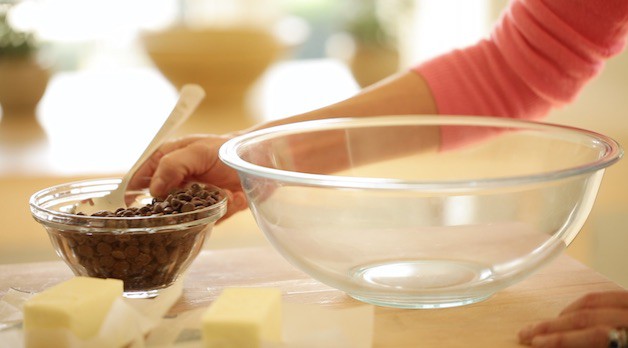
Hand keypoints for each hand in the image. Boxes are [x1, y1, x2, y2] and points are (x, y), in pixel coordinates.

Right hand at [128, 134, 248, 220]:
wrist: (259, 158)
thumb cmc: (226, 149)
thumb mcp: (197, 152)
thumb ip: (172, 166)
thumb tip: (153, 190)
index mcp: (165, 161)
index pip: (138, 181)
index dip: (133, 197)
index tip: (138, 211)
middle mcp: (176, 181)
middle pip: (160, 206)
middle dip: (180, 208)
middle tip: (202, 197)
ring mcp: (192, 197)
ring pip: (185, 217)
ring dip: (208, 208)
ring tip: (228, 192)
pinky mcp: (210, 210)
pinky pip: (208, 220)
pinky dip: (224, 211)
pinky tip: (237, 196)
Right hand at [518, 291, 627, 346]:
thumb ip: (592, 344)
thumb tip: (557, 345)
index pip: (594, 333)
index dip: (561, 339)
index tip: (537, 343)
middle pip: (586, 315)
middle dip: (552, 325)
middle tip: (527, 332)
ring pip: (591, 300)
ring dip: (563, 314)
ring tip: (545, 324)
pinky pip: (603, 295)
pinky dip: (581, 304)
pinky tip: (569, 313)